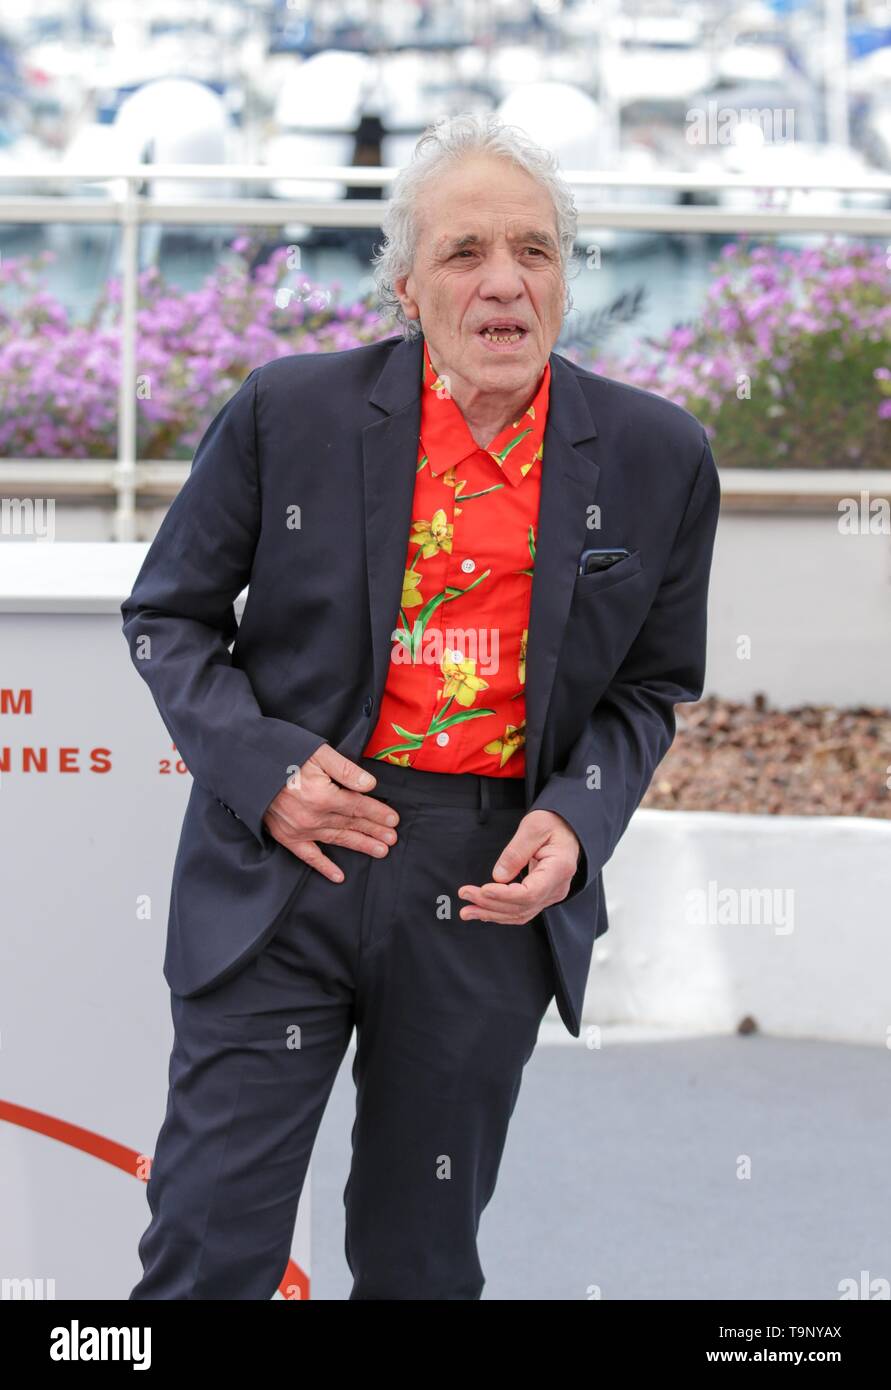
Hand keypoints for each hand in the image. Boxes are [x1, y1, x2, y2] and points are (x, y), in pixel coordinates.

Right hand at [262, 744, 398, 882]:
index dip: (377, 813)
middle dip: (374, 831)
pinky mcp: (286, 836)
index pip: (358, 807)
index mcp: (323, 797)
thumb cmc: (282, 754)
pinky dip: (324, 867)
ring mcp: (299, 830)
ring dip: (359, 845)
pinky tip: (338, 876)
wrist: (244, 766)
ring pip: (337, 840)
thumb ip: (346, 771)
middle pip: (351, 824)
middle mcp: (313, 817)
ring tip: (380, 851)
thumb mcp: (318, 753)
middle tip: (392, 839)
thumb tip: (370, 785)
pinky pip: (309, 856)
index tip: (393, 820)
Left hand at [457, 810, 579, 922]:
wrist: (567, 829)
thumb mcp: (534, 827)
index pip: (530, 893)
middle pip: (522, 906)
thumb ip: (516, 852)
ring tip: (467, 911)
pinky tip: (482, 912)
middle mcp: (557, 887)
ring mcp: (551, 894)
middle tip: (465, 894)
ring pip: (520, 913)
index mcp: (559, 868)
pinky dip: (500, 913)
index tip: (483, 889)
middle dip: (490, 904)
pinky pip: (521, 910)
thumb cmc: (554, 824)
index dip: (504, 895)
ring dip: (491, 913)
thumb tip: (498, 877)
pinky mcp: (542, 896)